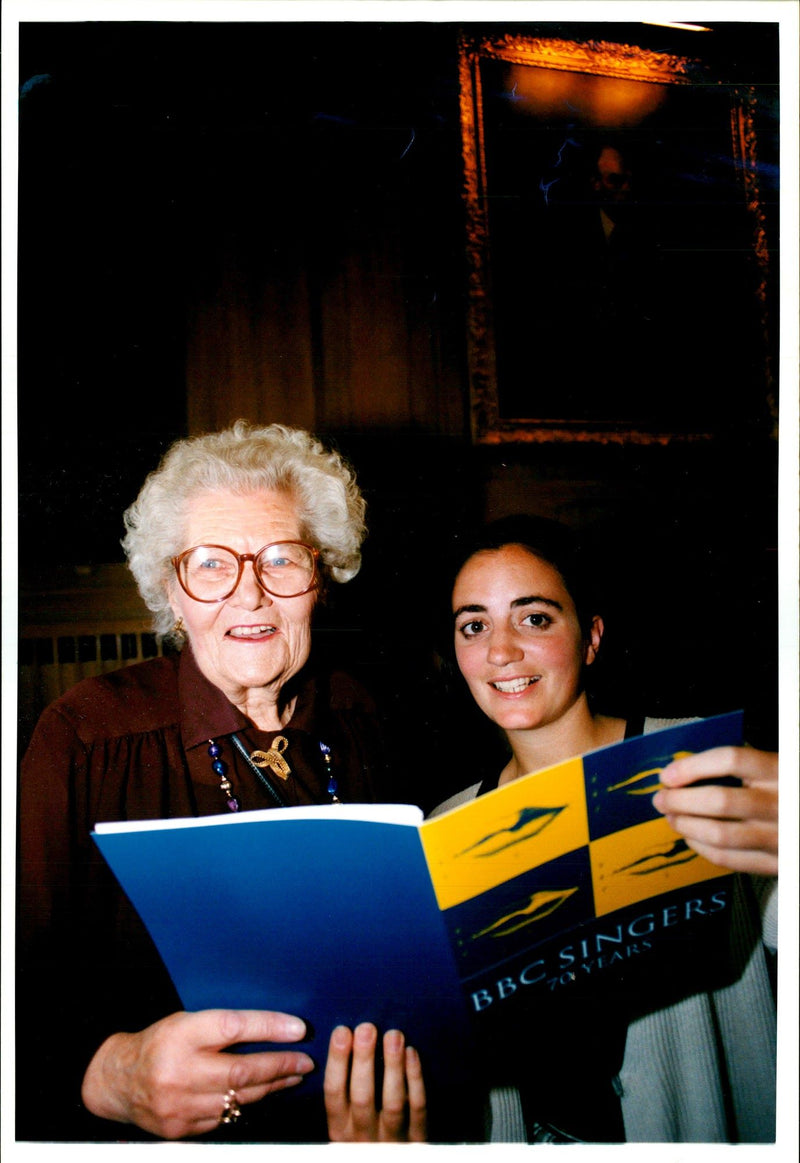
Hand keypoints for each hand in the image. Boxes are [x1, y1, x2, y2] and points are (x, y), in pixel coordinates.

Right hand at [81, 1009, 314, 1138]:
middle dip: (280, 1065)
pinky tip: (263, 1094)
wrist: (118, 1081)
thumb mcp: (185, 1022)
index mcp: (181, 1034)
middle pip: (242, 1070)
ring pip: (239, 1098)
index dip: (269, 1027)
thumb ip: (221, 1028)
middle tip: (305, 1061)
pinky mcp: (181, 1128)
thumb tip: (273, 1030)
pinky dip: (248, 1105)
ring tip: (293, 1076)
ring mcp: (179, 1104)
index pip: (233, 1027)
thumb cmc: (160, 1043)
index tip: (298, 1028)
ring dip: (271, 1087)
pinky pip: (225, 1117)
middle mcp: (179, 1070)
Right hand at [324, 1022, 426, 1141]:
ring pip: (393, 1102)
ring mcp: (392, 1139)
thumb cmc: (364, 1135)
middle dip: (363, 1060)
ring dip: (393, 1066)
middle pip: (362, 1097)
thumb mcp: (346, 1122)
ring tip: (393, 1035)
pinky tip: (411, 1053)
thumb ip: (344, 1093)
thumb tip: (343, 1040)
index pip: (334, 1094)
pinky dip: (415, 1080)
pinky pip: (417, 1108)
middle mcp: (363, 1136)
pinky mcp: (417, 1139)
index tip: (342, 1031)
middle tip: (367, 1028)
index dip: (337, 1061)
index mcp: (340, 1129)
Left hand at [653, 746, 777, 874]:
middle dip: (680, 800)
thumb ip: (740, 765)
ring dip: (686, 826)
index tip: (668, 774)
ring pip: (720, 835)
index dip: (693, 766)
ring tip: (671, 818)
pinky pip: (729, 860)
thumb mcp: (775, 766)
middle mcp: (782, 803)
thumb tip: (684, 769)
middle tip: (661, 798)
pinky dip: (702, 849)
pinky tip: (691, 838)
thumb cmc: (787, 789)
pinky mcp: (777, 864)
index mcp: (781, 771)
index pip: (732, 760)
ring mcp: (780, 837)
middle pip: (720, 800)